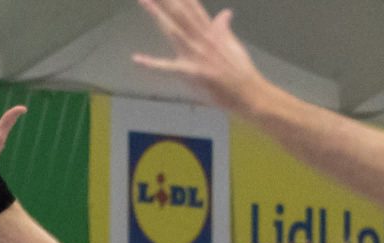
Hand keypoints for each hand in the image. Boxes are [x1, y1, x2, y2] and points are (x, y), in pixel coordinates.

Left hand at [132, 0, 266, 113]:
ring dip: (158, 15)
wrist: (247, 92)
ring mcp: (195, 54)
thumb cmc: (240, 70)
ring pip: (173, 29)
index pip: (193, 7)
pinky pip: (167, 68)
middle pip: (180, 12)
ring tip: (144, 0)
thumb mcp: (232, 45)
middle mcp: (201, 38)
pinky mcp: (190, 72)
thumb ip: (223, 28)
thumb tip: (225, 13)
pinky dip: (152, 64)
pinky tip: (136, 59)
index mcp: (210, 32)